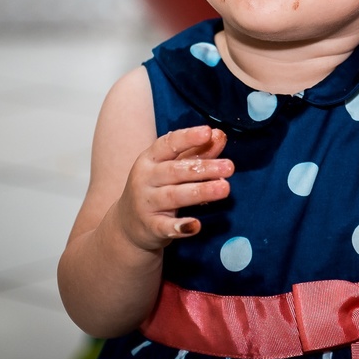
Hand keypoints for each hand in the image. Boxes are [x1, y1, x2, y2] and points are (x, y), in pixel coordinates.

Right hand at [113, 125, 231, 251]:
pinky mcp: (151, 227)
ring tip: (224, 188)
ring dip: (200, 191)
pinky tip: (196, 226)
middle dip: (203, 168)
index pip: (168, 144)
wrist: (128, 223)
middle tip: (229, 166)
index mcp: (150, 159)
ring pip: (174, 196)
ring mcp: (147, 203)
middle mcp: (146, 179)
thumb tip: (218, 134)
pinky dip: (181, 226)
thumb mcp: (172, 166)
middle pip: (175, 171)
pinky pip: (166, 226)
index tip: (207, 132)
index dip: (188, 137)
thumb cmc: (157, 187)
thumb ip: (197, 151)